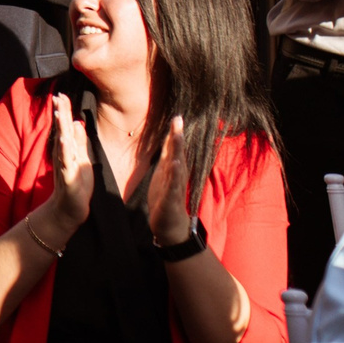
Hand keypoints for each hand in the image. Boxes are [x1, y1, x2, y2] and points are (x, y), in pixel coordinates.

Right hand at [37, 92, 91, 247]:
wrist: (70, 209)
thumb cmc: (77, 184)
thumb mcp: (81, 159)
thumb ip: (79, 141)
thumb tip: (76, 121)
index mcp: (67, 149)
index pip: (64, 126)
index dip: (63, 111)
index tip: (61, 94)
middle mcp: (63, 154)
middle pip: (61, 130)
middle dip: (60, 113)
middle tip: (58, 96)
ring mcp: (64, 164)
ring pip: (62, 142)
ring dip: (60, 127)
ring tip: (59, 112)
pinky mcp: (67, 176)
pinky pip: (65, 160)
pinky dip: (64, 149)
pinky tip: (63, 139)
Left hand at [145, 121, 190, 246]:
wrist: (170, 226)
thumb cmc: (167, 198)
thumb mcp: (165, 175)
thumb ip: (168, 158)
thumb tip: (169, 140)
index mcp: (173, 170)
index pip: (174, 149)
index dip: (175, 133)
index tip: (177, 116)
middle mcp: (177, 176)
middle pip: (177, 154)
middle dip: (177, 137)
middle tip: (178, 120)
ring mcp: (175, 188)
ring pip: (176, 168)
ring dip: (177, 152)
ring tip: (177, 137)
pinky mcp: (170, 200)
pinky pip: (172, 186)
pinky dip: (174, 176)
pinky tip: (174, 165)